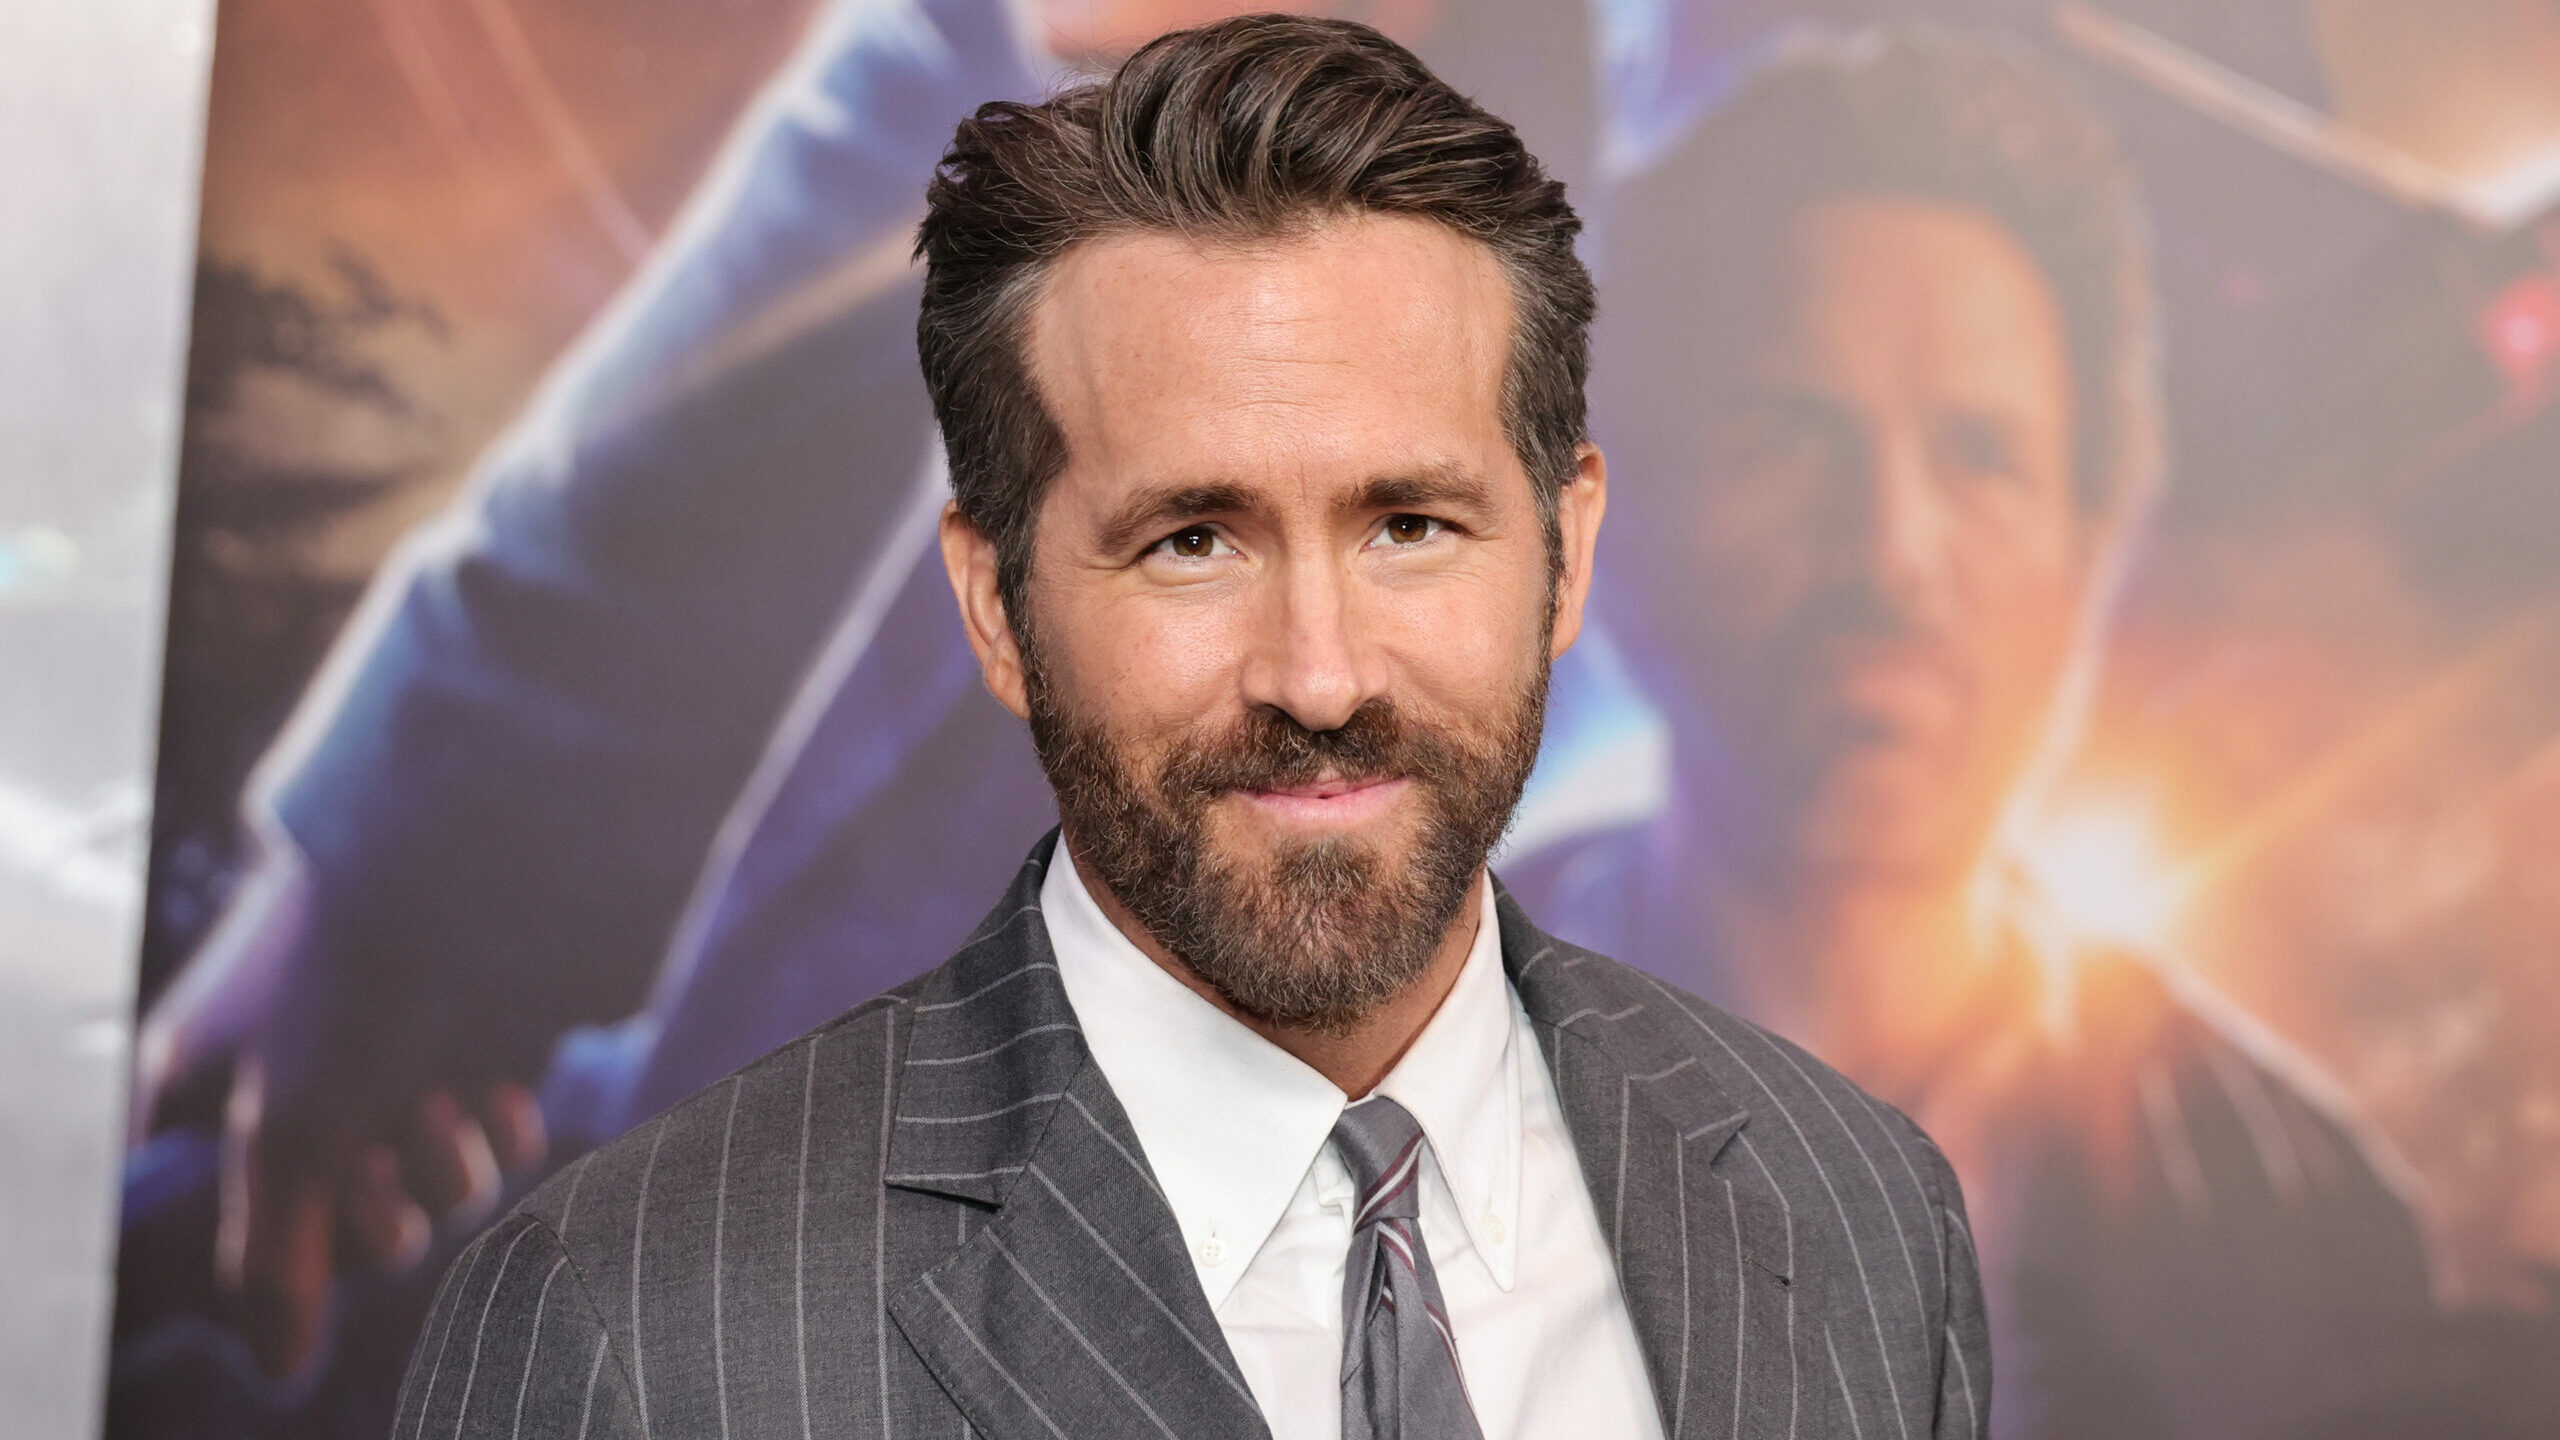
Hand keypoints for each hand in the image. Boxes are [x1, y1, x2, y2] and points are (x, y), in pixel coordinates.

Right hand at [133, 849, 549, 1376]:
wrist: (482, 863)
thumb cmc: (352, 984)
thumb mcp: (286, 1135)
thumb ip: (276, 1263)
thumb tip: (279, 1369)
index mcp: (213, 1078)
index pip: (220, 1207)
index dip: (267, 1239)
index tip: (297, 1214)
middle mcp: (307, 1071)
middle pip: (343, 1221)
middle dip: (370, 1212)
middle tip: (376, 1165)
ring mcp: (403, 1054)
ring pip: (432, 1187)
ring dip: (440, 1166)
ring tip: (441, 1103)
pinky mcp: (491, 1039)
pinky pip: (499, 1140)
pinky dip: (500, 1130)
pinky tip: (497, 1091)